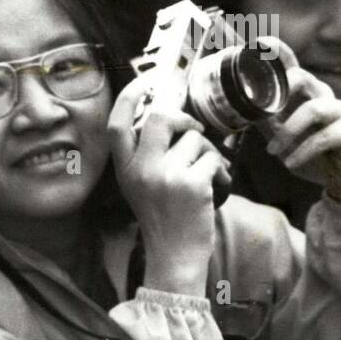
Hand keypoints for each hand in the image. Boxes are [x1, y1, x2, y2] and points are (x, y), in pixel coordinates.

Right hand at [108, 79, 226, 296]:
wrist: (174, 257)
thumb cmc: (165, 220)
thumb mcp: (142, 186)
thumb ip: (148, 156)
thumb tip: (172, 120)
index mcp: (125, 169)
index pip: (118, 124)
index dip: (130, 96)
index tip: (146, 82)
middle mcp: (140, 169)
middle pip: (161, 117)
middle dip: (184, 118)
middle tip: (194, 130)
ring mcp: (165, 176)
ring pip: (195, 139)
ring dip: (209, 153)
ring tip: (207, 176)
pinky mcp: (190, 184)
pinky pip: (214, 158)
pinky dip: (222, 171)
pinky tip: (217, 188)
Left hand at [255, 38, 340, 207]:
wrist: (339, 176)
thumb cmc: (308, 149)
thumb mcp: (279, 133)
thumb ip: (263, 117)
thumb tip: (240, 105)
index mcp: (304, 90)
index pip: (291, 62)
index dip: (277, 50)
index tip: (260, 43)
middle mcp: (321, 94)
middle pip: (302, 77)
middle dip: (281, 91)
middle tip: (264, 113)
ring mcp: (338, 111)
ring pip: (313, 109)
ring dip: (288, 132)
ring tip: (273, 151)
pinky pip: (325, 137)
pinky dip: (303, 151)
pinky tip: (290, 162)